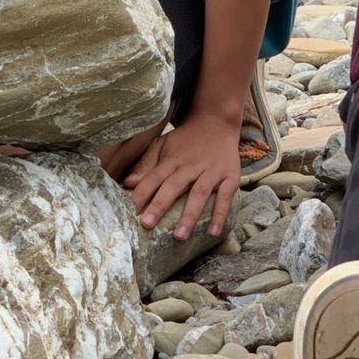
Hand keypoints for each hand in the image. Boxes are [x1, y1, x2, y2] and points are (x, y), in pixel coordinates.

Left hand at [124, 110, 241, 240]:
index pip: (153, 177)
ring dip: (189, 215)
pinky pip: (225, 197)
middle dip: (160, 205)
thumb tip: (128, 183)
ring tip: (179, 236)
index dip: (141, 194)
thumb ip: (146, 164)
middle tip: (147, 225)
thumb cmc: (185, 140)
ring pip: (199, 194)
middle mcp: (190, 166)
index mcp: (172, 159)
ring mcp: (211, 171)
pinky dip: (220, 214)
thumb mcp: (163, 145)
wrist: (216, 122)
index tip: (129, 212)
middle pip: (173, 186)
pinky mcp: (230, 176)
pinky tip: (213, 232)